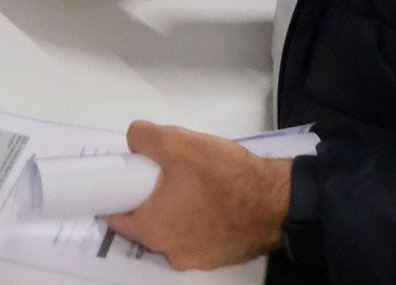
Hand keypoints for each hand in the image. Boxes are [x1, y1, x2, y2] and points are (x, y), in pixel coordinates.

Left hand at [105, 122, 290, 271]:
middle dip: (149, 198)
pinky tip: (212, 196)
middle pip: (146, 222)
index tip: (125, 176)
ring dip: (176, 208)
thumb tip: (134, 140)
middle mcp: (172, 253)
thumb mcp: (178, 143)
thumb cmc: (225, 176)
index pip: (116, 216)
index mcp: (154, 230)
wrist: (279, 201)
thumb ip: (144, 137)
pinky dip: (199, 218)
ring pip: (173, 228)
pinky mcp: (221, 255)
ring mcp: (198, 258)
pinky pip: (198, 235)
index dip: (118, 192)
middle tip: (162, 172)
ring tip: (192, 181)